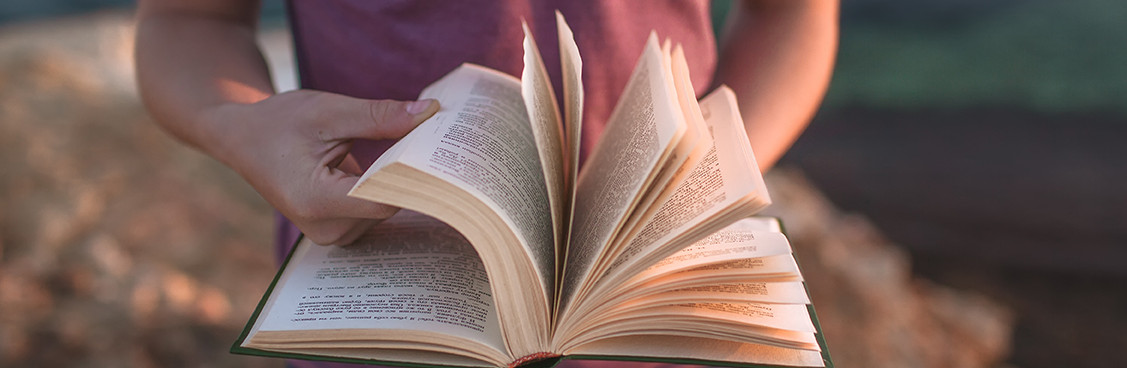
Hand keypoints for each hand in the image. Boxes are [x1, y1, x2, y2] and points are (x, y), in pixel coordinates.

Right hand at [203, 89, 438, 245]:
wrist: (244, 140)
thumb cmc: (279, 122)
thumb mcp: (328, 111)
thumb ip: (379, 116)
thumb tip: (430, 115)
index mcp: (315, 201)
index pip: (384, 199)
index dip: (416, 175)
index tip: (443, 150)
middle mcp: (325, 229)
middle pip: (391, 207)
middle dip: (414, 174)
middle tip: (439, 140)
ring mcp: (333, 235)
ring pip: (390, 211)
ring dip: (405, 182)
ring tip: (416, 147)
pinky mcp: (341, 232)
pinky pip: (380, 212)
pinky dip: (393, 189)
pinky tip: (403, 164)